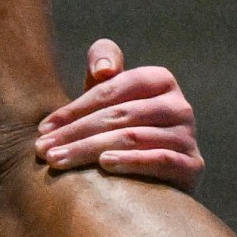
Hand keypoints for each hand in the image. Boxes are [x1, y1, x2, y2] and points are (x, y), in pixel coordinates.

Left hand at [34, 38, 199, 191]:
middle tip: (43, 150)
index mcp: (159, 79)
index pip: (111, 90)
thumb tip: (103, 70)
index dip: (73, 108)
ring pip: (132, 138)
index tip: (43, 128)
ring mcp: (188, 136)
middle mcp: (179, 105)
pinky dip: (130, 162)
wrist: (151, 172)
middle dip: (75, 133)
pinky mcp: (193, 166)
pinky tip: (103, 165)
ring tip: (58, 160)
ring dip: (89, 150)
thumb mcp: (108, 91)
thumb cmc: (118, 124)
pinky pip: (160, 160)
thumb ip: (101, 63)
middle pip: (118, 115)